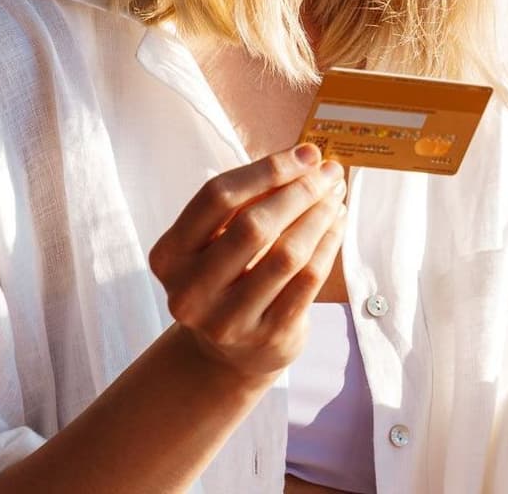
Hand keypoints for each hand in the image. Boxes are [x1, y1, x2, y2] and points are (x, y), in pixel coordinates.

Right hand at [147, 144, 346, 385]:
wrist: (227, 352)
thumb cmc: (227, 277)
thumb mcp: (216, 242)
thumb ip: (247, 203)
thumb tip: (305, 160)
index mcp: (169, 255)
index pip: (217, 198)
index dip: (266, 171)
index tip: (305, 154)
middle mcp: (190, 291)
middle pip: (253, 225)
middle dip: (299, 191)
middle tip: (329, 172)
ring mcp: (227, 319)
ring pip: (286, 254)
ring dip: (319, 216)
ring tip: (336, 195)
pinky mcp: (267, 336)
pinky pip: (308, 280)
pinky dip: (328, 244)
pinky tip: (337, 223)